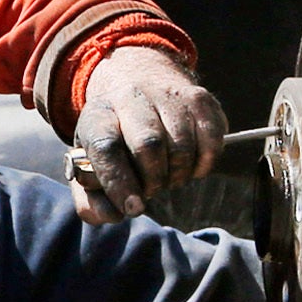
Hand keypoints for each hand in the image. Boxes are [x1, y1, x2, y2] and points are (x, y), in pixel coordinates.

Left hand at [68, 46, 227, 223]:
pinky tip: (189, 165)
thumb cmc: (115, 141)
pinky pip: (211, 140)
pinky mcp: (200, 99)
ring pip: (182, 145)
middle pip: (148, 145)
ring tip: (167, 175)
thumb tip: (115, 215)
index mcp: (98, 116)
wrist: (143, 86)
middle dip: (153, 180)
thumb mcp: (90, 168)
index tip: (133, 208)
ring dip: (178, 174)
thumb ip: (91, 200)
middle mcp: (132, 97)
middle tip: (151, 190)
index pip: (106, 148)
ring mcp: (168, 95)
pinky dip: (203, 164)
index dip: (120, 182)